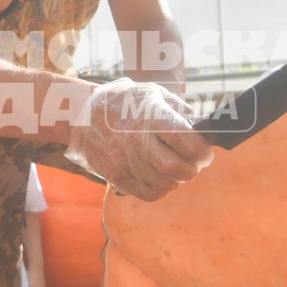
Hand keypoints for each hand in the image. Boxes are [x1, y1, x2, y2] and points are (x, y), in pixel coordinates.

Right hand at [65, 79, 213, 201]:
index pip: (186, 141)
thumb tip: (201, 131)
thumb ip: (179, 111)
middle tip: (193, 163)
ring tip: (173, 166)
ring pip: (165, 184)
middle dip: (192, 169)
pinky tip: (158, 174)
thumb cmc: (124, 101)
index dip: (202, 151)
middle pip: (176, 168)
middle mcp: (137, 141)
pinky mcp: (116, 177)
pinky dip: (161, 187)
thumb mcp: (153, 93)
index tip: (204, 152)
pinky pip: (150, 193)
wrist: (81, 114)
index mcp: (150, 116)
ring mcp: (124, 161)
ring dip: (176, 179)